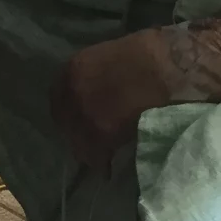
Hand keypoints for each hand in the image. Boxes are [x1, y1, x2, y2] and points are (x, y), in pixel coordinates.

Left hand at [50, 33, 172, 172]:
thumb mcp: (107, 57)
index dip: (67, 112)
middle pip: (64, 122)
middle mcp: (72, 92)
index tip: (75, 120)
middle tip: (88, 140)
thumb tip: (95, 93)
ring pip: (77, 142)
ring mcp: (84, 114)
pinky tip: (109, 168)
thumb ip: (93, 76)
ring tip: (100, 156)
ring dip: (87, 150)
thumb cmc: (144, 53)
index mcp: (73, 69)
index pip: (57, 98)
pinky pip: (96, 156)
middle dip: (74, 132)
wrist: (164, 66)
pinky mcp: (102, 134)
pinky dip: (102, 163)